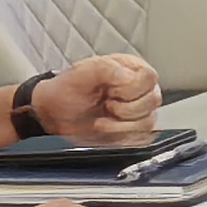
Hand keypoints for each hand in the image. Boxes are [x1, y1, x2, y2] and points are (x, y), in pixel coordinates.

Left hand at [29, 53, 162, 144]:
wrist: (54, 114)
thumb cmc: (66, 90)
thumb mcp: (82, 73)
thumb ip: (107, 69)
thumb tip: (129, 77)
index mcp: (131, 68)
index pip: (150, 78)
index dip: (131, 89)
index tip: (111, 91)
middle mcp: (138, 89)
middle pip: (152, 101)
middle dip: (126, 109)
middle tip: (106, 105)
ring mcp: (137, 111)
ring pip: (149, 122)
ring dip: (122, 126)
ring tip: (103, 120)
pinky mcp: (132, 130)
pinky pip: (141, 138)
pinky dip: (123, 138)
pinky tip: (106, 129)